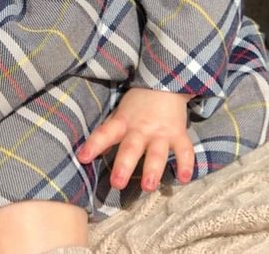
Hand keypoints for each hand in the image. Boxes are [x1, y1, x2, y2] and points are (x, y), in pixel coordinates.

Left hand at [76, 87, 193, 192]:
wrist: (165, 82)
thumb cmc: (139, 102)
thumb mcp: (121, 113)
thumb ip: (110, 133)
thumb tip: (91, 154)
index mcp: (123, 123)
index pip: (105, 133)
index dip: (94, 145)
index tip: (83, 158)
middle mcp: (141, 129)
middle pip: (131, 148)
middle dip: (124, 166)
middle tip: (117, 183)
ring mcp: (161, 132)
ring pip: (156, 153)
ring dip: (153, 170)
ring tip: (148, 186)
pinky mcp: (178, 134)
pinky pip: (184, 150)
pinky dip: (186, 164)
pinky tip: (184, 178)